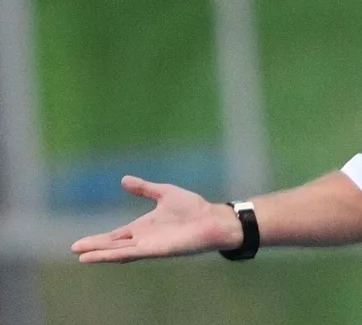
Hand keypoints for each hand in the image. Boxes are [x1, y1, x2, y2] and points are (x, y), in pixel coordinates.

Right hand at [71, 175, 240, 262]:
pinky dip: (116, 255)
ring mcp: (149, 246)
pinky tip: (105, 256)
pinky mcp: (156, 250)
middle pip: (114, 245)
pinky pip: (133, 254)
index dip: (100, 239)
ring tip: (82, 257)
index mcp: (143, 227)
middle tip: (75, 249)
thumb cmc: (193, 208)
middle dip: (95, 247)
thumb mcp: (164, 193)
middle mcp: (143, 239)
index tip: (80, 244)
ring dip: (101, 254)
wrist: (212, 218)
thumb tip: (124, 180)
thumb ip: (144, 189)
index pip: (116, 235)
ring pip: (120, 252)